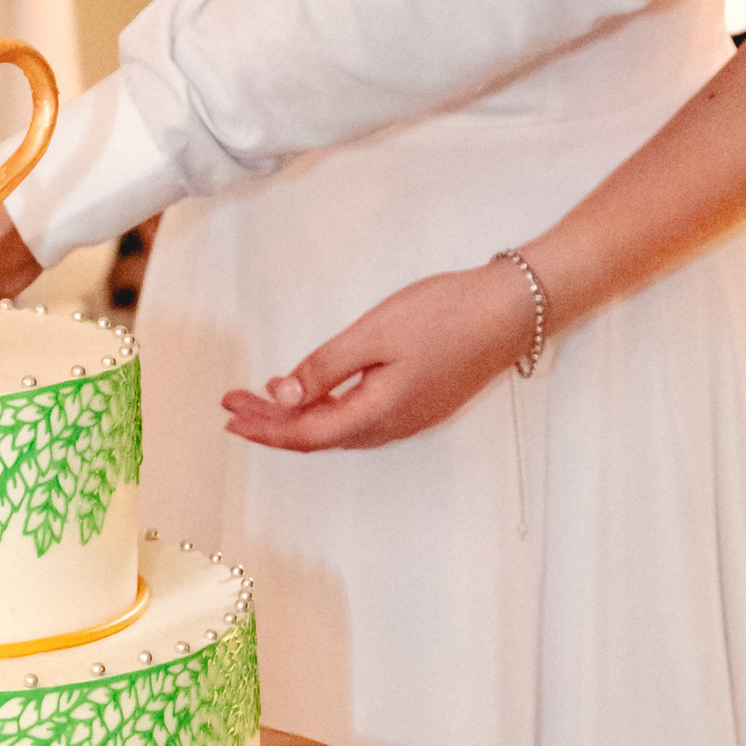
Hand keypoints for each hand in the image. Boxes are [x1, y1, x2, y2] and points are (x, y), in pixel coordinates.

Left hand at [222, 265, 536, 453]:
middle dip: (273, 422)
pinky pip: (362, 418)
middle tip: (235, 405)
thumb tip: (281, 398)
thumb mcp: (374, 333)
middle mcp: (393, 425)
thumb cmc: (449, 314)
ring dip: (299, 417)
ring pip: (340, 428)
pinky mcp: (422, 402)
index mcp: (378, 413)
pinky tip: (318, 394)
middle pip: (320, 436)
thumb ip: (325, 369)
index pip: (306, 433)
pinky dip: (329, 409)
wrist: (515, 310)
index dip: (265, 428)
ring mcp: (411, 417)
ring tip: (265, 400)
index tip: (231, 415)